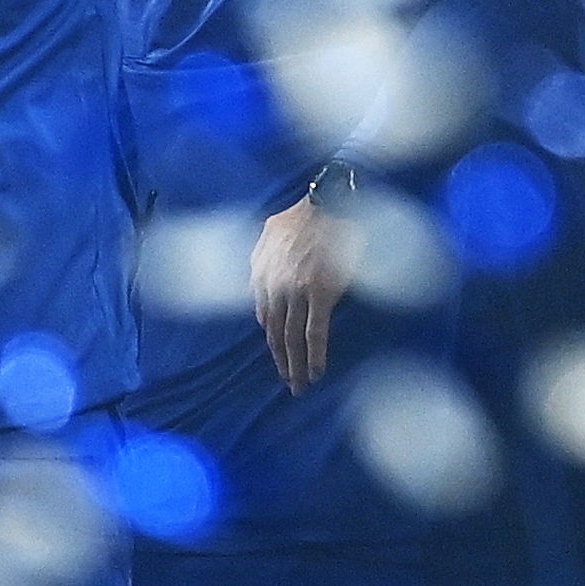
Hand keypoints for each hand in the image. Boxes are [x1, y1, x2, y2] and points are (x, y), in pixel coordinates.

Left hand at [252, 195, 354, 391]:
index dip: (273, 338)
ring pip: (291, 338)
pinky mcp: (320, 294)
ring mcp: (296, 292)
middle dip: (282, 362)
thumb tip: (255, 281)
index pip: (264, 317)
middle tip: (289, 384)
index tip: (281, 355)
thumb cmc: (304, 213)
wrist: (328, 200)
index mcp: (261, 274)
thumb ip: (260, 258)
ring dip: (296, 365)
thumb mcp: (268, 232)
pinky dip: (315, 356)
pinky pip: (315, 333)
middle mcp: (274, 287)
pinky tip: (316, 372)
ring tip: (300, 385)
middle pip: (275, 334)